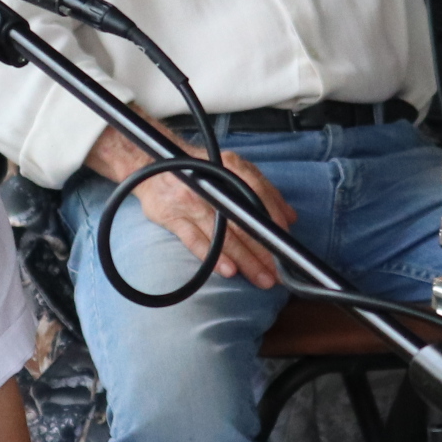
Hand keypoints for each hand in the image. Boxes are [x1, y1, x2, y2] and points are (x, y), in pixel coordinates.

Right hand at [84, 127, 298, 289]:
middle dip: (263, 250)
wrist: (151, 164)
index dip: (274, 219)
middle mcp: (211, 184)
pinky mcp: (172, 217)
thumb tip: (290, 217)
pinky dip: (213, 256)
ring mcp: (191, 202)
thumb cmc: (198, 170)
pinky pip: (195, 240)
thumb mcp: (233, 169)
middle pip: (243, 221)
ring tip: (261, 278)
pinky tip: (228, 270)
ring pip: (223, 235)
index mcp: (230, 168)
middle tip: (278, 273)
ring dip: (245, 259)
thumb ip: (262, 190)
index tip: (286, 242)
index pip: (258, 194)